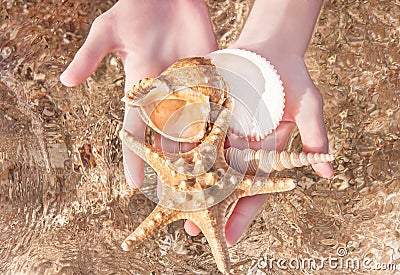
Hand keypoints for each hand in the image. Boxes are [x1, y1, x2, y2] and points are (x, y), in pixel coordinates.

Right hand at [60, 0, 217, 187]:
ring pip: (196, 121)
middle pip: (169, 135)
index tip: (135, 184)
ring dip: (201, 148)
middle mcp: (167, 92)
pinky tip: (232, 139)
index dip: (134, 157)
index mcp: (141, 88)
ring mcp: (190, 83)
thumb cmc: (134, 9)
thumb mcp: (107, 30)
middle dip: (172, 164)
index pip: (135, 130)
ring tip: (208, 177)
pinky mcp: (210, 70)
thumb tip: (66, 82)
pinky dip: (223, 117)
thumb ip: (91, 56)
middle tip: (178, 193)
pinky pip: (217, 97)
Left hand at [184, 0, 333, 245]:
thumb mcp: (308, 105)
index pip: (253, 190)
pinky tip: (161, 160)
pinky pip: (191, 131)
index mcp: (263, 152)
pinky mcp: (207, 113)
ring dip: (185, 182)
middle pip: (221, 182)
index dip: (242, 215)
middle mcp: (239, 146)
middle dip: (206, 207)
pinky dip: (177, 145)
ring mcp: (221, 131)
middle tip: (191, 231)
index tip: (229, 237)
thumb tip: (328, 171)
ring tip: (168, 203)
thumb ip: (314, 136)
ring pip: (201, 161)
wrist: (268, 48)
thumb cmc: (292, 77)